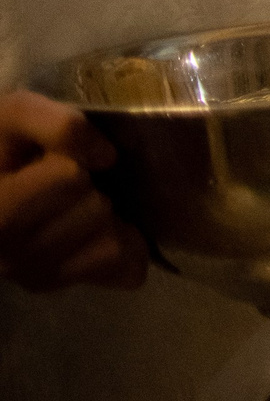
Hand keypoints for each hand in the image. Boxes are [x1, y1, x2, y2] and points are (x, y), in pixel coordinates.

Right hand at [0, 91, 146, 293]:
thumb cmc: (1, 145)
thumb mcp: (15, 114)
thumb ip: (56, 125)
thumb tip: (104, 157)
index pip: (70, 179)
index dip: (70, 159)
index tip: (52, 158)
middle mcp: (7, 257)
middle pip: (96, 209)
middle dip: (91, 188)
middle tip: (65, 184)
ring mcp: (34, 278)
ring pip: (112, 242)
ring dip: (107, 217)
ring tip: (76, 205)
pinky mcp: (63, 287)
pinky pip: (125, 270)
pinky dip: (126, 246)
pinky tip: (99, 231)